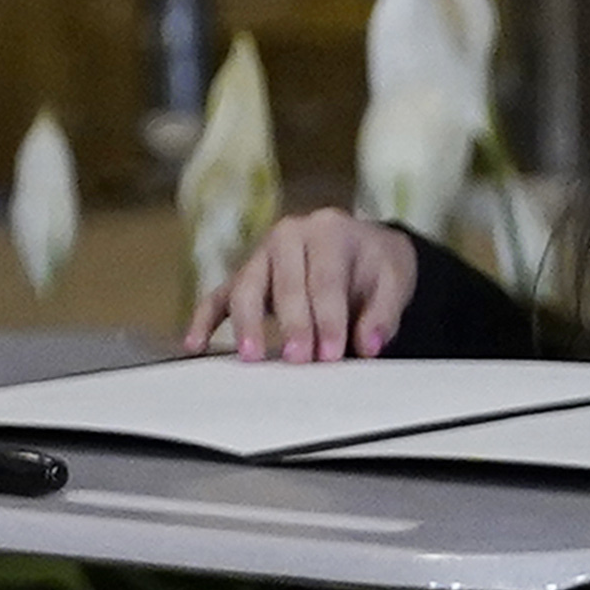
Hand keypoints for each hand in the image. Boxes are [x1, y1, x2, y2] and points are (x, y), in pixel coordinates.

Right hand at [189, 206, 421, 362]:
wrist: (362, 247)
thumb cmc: (375, 265)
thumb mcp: (394, 281)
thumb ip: (383, 313)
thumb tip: (367, 345)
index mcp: (328, 231)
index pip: (325, 279)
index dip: (328, 317)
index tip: (333, 353)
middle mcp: (288, 235)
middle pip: (285, 283)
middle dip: (292, 324)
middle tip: (300, 359)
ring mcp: (260, 255)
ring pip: (247, 287)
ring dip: (247, 324)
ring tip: (252, 356)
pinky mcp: (243, 276)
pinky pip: (217, 296)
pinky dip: (203, 320)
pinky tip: (194, 344)